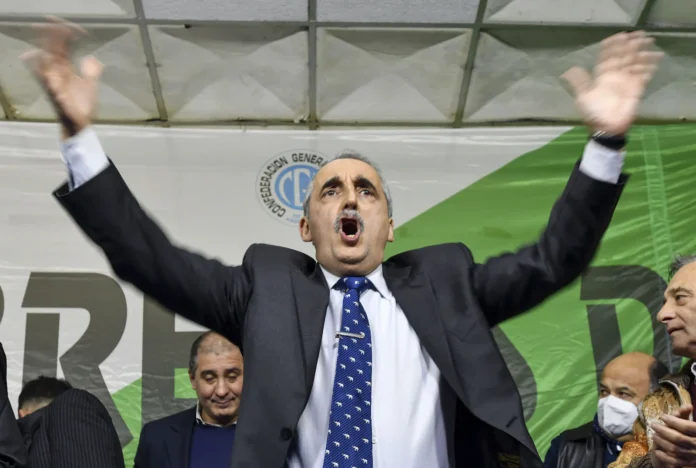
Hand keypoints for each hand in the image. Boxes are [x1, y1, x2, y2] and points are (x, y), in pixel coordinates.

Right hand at [20, 16, 103, 138]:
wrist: (81, 125)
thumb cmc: (82, 107)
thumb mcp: (91, 86)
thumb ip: (92, 72)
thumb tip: (94, 59)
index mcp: (66, 70)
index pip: (64, 47)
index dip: (68, 37)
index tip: (78, 29)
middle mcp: (58, 74)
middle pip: (52, 49)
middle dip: (52, 35)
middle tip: (52, 21)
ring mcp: (55, 83)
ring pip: (46, 62)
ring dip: (46, 48)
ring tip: (46, 35)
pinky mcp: (56, 95)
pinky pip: (47, 82)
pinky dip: (42, 71)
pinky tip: (39, 60)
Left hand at [562, 30, 662, 135]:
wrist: (606, 127)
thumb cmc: (593, 113)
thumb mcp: (583, 97)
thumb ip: (579, 82)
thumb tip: (568, 71)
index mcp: (602, 76)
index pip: (608, 57)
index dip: (613, 46)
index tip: (620, 36)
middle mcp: (615, 76)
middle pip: (624, 56)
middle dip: (631, 45)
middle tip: (639, 33)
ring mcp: (626, 81)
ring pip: (635, 63)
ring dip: (642, 53)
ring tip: (649, 41)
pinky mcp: (636, 88)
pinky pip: (644, 75)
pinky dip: (649, 67)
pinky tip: (655, 59)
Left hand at [650, 405, 695, 466]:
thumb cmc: (692, 435)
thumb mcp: (692, 425)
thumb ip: (687, 417)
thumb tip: (687, 405)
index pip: (687, 427)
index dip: (673, 421)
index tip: (662, 416)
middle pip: (679, 438)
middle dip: (663, 431)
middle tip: (653, 425)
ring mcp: (694, 456)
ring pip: (675, 449)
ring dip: (662, 442)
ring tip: (654, 436)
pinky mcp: (690, 464)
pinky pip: (676, 462)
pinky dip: (665, 457)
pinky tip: (656, 451)